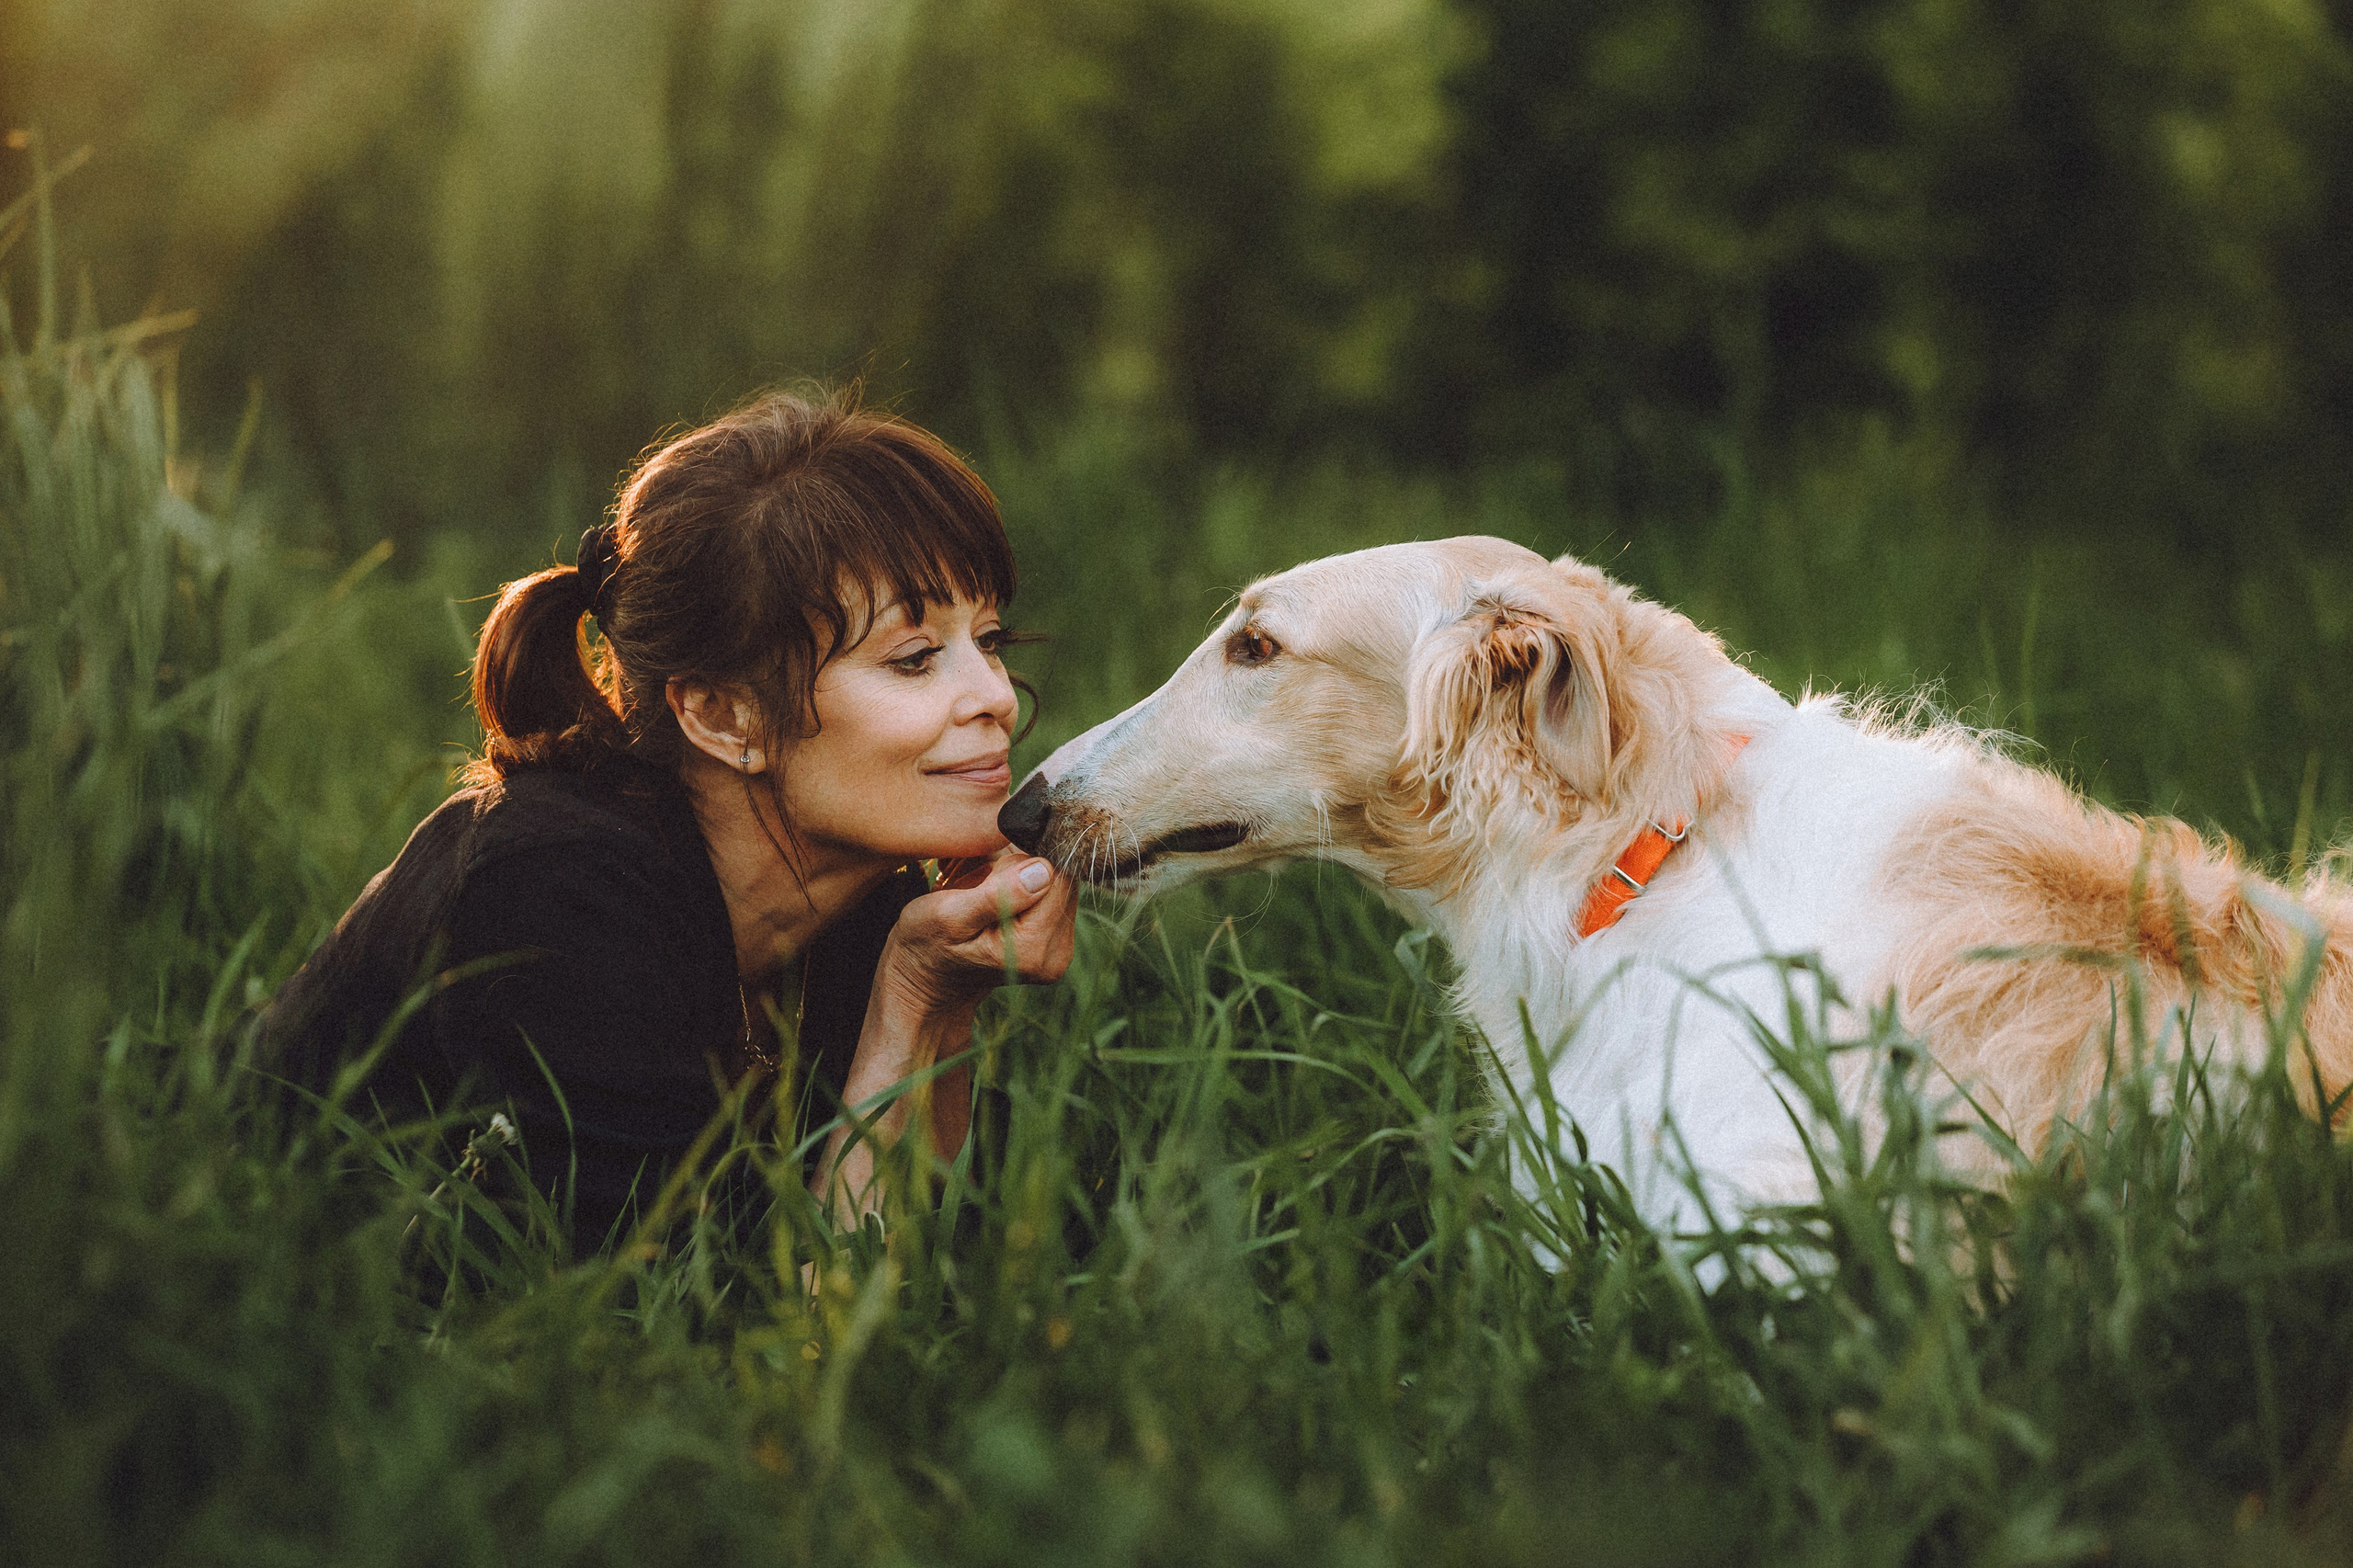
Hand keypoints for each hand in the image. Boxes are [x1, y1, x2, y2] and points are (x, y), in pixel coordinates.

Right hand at [877, 847, 1076, 1017]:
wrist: (930, 978)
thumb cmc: (929, 944)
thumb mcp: (948, 915)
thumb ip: (997, 896)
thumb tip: (1044, 870)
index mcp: (1030, 950)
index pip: (1056, 878)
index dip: (1025, 861)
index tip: (991, 874)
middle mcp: (1054, 956)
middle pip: (1062, 882)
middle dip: (1027, 871)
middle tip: (985, 888)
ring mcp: (1059, 953)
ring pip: (1059, 886)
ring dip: (1028, 879)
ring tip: (990, 896)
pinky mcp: (1058, 945)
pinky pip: (1054, 897)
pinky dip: (1030, 891)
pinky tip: (1002, 903)